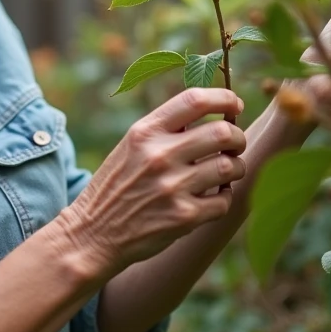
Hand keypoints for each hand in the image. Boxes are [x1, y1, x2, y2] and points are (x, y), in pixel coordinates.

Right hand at [59, 88, 246, 273]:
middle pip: (222, 133)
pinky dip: (224, 197)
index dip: (224, 98)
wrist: (92, 233)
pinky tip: (213, 196)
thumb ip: (165, 128)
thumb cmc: (117, 185)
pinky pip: (224, 200)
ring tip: (228, 171)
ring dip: (236, 168)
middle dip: (237, 137)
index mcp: (145, 131)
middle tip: (235, 144)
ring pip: (230, 166)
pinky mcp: (184, 217)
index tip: (234, 105)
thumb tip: (211, 113)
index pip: (195, 100)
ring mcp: (173, 187)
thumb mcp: (131, 145)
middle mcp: (159, 155)